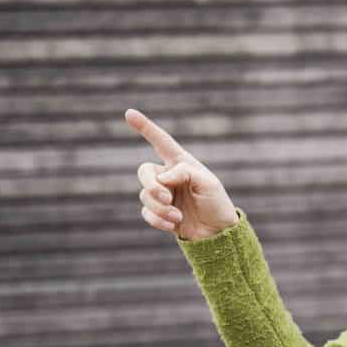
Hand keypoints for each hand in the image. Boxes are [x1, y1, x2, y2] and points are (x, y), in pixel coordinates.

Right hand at [126, 108, 239, 240]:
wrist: (218, 233)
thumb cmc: (216, 203)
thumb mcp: (207, 183)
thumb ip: (185, 173)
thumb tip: (162, 177)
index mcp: (181, 163)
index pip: (160, 141)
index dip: (145, 127)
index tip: (129, 113)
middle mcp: (168, 176)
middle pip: (144, 172)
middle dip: (151, 185)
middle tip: (166, 197)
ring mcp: (162, 195)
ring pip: (145, 195)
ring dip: (159, 207)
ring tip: (177, 215)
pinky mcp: (159, 213)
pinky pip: (147, 213)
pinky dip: (158, 219)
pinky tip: (173, 224)